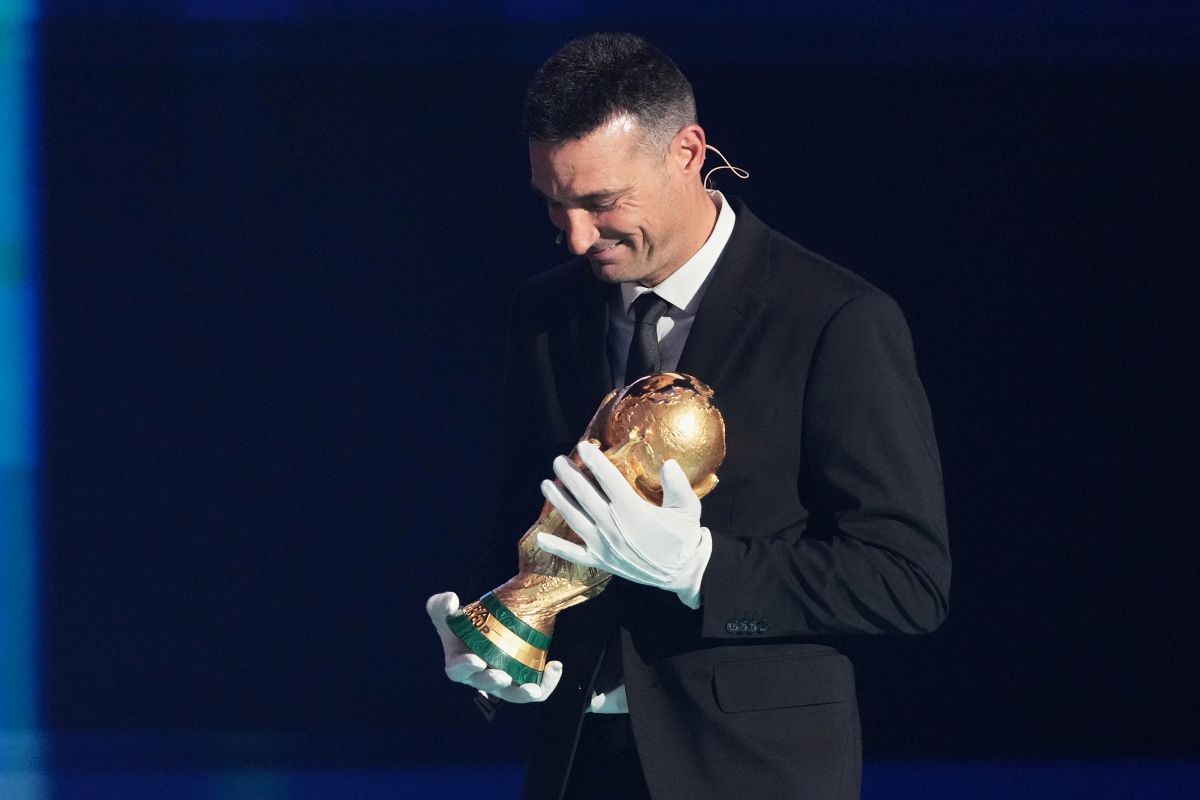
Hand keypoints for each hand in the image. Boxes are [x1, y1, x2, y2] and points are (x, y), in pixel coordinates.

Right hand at [426, 591, 562, 702]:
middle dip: (495, 682)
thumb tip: (451, 600)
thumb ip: (440, 605)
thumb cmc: (462, 621)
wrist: (490, 620)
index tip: (476, 660)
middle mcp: (481, 677)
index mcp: (459, 664)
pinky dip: (547, 683)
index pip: (458, 671)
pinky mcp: (523, 679)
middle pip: (488, 685)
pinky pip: (536, 688)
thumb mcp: (446, 610)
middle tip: (503, 676)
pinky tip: (555, 666)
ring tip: (534, 690)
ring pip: (514, 694)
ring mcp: (504, 681)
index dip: (465, 668)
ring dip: (523, 694)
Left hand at [536, 440, 711, 607]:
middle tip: (558, 460)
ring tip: (546, 484)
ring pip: (574, 519)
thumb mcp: (688, 509)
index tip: (583, 446)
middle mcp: (613, 526)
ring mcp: (604, 545)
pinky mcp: (601, 561)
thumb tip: (668, 462)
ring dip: (559, 501)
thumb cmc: (685, 538)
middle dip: (569, 476)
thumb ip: (677, 485)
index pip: (608, 480)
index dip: (594, 461)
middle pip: (585, 496)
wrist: (684, 573)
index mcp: (634, 511)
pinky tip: (540, 539)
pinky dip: (556, 547)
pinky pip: (574, 554)